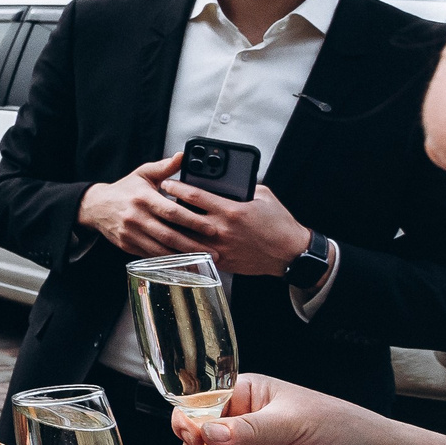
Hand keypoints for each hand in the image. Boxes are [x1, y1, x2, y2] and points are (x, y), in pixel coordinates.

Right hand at [75, 156, 205, 256]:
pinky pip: (150, 255)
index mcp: (143, 198)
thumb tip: (183, 156)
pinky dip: (168, 260)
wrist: (96, 206)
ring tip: (202, 259)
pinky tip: (183, 262)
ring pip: (160, 249)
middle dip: (193, 244)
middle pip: (168, 234)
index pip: (172, 212)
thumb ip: (165, 167)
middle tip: (214, 251)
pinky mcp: (127, 245)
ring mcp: (130, 233)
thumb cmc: (125, 190)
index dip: (193, 221)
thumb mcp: (143, 174)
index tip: (211, 229)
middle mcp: (136, 217)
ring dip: (182, 256)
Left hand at [156, 180, 309, 276]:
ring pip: (185, 237)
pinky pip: (194, 253)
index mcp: (231, 210)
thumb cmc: (278, 223)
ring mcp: (219, 248)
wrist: (289, 253)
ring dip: (171, 228)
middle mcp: (222, 230)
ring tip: (161, 219)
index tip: (167, 182)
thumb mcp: (263, 196)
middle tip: (156, 200)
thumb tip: (224, 182)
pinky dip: (182, 246)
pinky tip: (173, 239)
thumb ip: (242, 188)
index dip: (177, 187)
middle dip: (167, 207)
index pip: (195, 196)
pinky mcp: (220, 262)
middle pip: (184, 217)